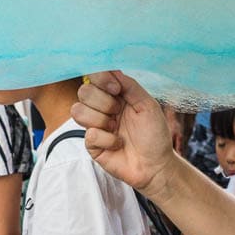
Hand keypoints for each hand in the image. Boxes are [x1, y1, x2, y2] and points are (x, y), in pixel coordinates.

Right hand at [73, 71, 179, 195]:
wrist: (156, 165)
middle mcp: (103, 107)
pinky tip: (118, 144)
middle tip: (119, 113)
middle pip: (83, 91)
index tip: (116, 89)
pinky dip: (107, 139)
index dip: (101, 79)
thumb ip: (130, 86)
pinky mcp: (92, 144)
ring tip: (117, 128)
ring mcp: (95, 125)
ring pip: (78, 110)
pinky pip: (89, 134)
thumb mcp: (148, 105)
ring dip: (102, 119)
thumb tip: (112, 69)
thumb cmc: (155, 135)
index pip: (95, 76)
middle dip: (104, 102)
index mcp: (116, 94)